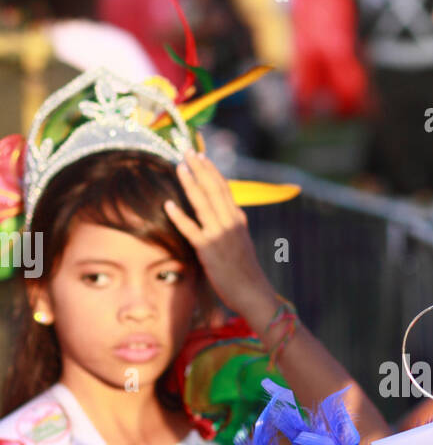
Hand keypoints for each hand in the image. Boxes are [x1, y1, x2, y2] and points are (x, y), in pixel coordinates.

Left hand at [167, 150, 279, 328]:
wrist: (253, 293)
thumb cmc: (246, 272)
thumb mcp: (242, 243)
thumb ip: (232, 227)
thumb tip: (224, 215)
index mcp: (238, 220)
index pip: (224, 188)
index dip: (211, 170)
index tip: (201, 156)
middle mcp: (230, 223)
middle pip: (213, 188)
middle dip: (200, 168)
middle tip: (187, 151)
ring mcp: (220, 235)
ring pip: (203, 203)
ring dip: (190, 183)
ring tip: (179, 166)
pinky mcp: (209, 250)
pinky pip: (191, 229)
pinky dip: (179, 216)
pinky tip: (168, 204)